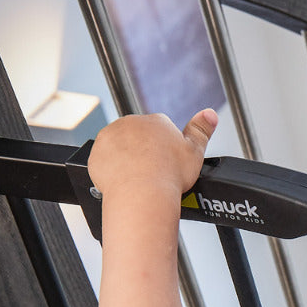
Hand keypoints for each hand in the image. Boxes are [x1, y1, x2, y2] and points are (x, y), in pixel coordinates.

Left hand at [88, 109, 218, 198]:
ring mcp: (111, 136)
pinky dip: (111, 171)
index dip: (164, 151)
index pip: (159, 132)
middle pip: (138, 138)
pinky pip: (103, 161)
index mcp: (156, 121)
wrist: (142, 194)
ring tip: (137, 180)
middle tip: (152, 174)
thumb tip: (210, 113)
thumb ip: (202, 130)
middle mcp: (132, 123)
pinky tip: (123, 182)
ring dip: (126, 160)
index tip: (166, 165)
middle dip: (143, 153)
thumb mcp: (195, 152)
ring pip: (119, 148)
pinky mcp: (96, 152)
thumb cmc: (169, 176)